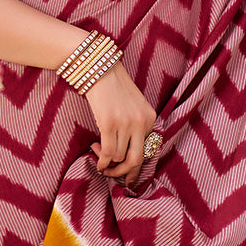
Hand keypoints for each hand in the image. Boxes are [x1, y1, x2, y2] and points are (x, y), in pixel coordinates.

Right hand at [83, 61, 156, 186]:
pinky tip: (94, 153)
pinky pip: (107, 152)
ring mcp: (126, 123)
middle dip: (124, 173)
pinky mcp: (109, 123)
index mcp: (150, 118)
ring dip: (106, 162)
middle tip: (112, 174)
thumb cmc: (114, 88)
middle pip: (136, 160)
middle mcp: (141, 122)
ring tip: (97, 151)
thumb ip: (134, 126)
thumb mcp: (133, 106)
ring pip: (118, 157)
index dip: (135, 167)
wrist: (100, 68)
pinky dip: (100, 160)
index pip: (147, 151)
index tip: (129, 178)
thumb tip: (125, 154)